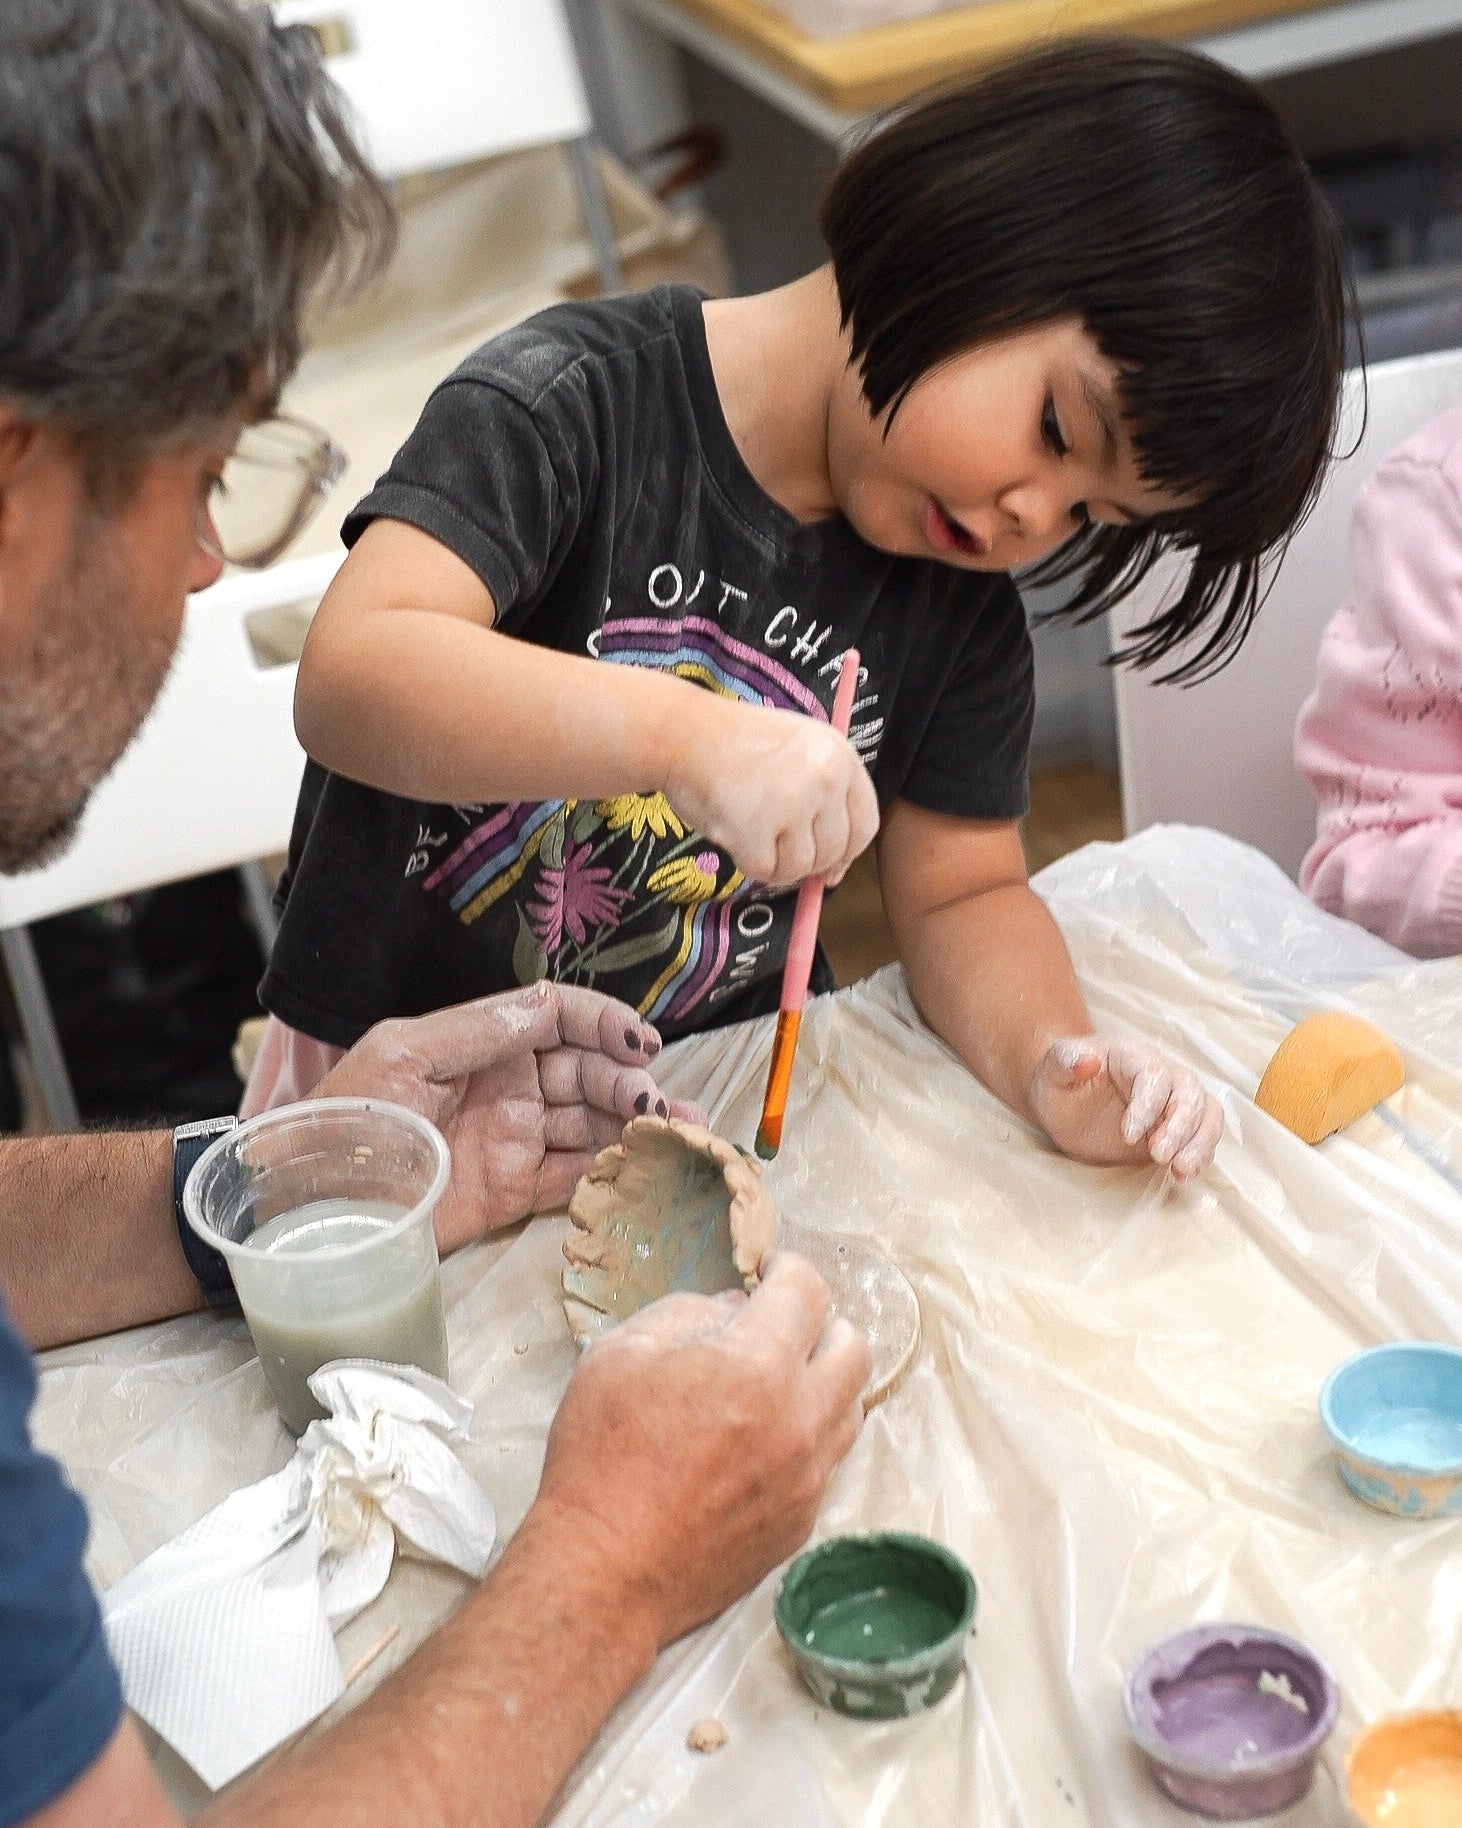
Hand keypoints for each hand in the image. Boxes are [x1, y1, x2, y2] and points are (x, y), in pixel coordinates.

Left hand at [316, 982, 702, 1252]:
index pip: (558, 1017)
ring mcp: (513, 1140)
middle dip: (630, 1081)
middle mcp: (506, 1086)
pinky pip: (574, 1178)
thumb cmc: (343, 1121)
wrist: (308, 1206)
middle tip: (656, 1105)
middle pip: (588, 1072)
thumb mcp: (402, 1055)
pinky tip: (644, 1167)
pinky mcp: (513, 1193)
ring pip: (592, 1124)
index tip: (642, 1041)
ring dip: (637, 1125)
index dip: (605, 1023)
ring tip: (680, 1133)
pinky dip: (612, 1171)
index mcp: (481, 1044)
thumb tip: (548, 1007)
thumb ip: (478, 1031)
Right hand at [533, 1252, 869, 1646]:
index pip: (808, 1292)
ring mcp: (807, 1477)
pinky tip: (762, 1439)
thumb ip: (685, 1313)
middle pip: (854, 1347)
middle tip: (781, 1324)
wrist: (605, 1571)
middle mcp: (799, 1420)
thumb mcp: (620, 1353)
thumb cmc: (601, 1457)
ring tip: (778, 1381)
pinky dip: (807, 1435)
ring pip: (851, 1407)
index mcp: (756, 1366)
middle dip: (822, 1322)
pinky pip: (827, 1461)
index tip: (769, 1271)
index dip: (788, 1268)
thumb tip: (731, 1308)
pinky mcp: (801, 1521)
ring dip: (824, 1380)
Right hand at [664, 695, 878, 889]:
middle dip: (807, 859)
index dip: (846, 850)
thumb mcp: (798, 753)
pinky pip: (765, 871)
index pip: (865, 824)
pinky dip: (747, 860)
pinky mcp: (755, 828)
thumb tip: (835, 873)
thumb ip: (825, 803)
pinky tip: (734, 830)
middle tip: (777, 843)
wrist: (684, 733)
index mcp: (840, 756)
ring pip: (801, 867)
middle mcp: (824, 778)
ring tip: (751, 828)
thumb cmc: (738, 745)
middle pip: (835, 851)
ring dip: (775, 861)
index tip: (828, 861)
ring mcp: (791, 803)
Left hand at [1029, 1035, 1223, 1178]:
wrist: (1066, 1102)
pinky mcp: (1176, 1128)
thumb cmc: (1059, 1081)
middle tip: (1160, 1155)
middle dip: (1180, 1127)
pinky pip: (1202, 1137)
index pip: (1154, 1076)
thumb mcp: (1051, 1070)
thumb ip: (1065, 1061)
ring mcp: (1173, 1102)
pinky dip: (1200, 1155)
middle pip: (1189, 1094)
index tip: (1128, 1135)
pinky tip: (1184, 1174)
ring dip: (1200, 1143)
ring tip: (1182, 1169)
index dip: (1147, 1106)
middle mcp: (1162, 1075)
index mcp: (1133, 1056)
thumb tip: (1088, 1060)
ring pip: (1206, 1114)